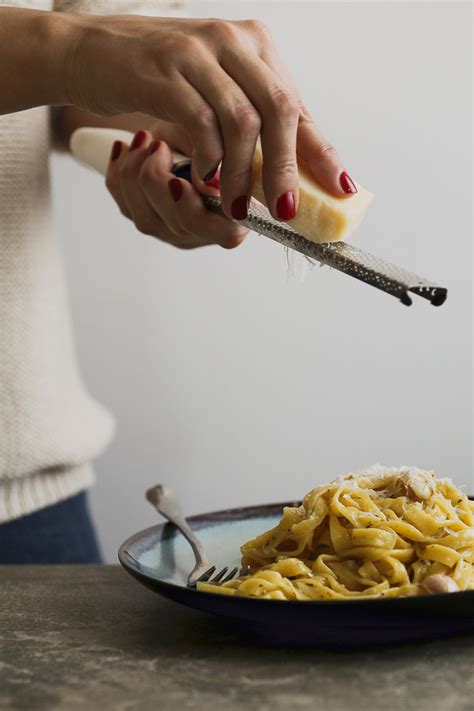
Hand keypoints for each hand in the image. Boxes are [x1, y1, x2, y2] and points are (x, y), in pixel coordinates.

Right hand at [66, 15, 356, 223]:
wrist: (91, 52)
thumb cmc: (158, 77)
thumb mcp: (213, 89)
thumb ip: (248, 118)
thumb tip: (285, 171)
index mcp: (254, 45)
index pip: (297, 104)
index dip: (320, 150)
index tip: (340, 187)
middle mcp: (233, 41)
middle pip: (280, 108)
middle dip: (286, 168)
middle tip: (284, 210)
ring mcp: (199, 52)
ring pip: (243, 120)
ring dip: (244, 174)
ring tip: (237, 205)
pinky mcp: (165, 71)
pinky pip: (201, 122)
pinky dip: (209, 159)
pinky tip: (206, 179)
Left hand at [105, 123, 247, 249]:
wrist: (184, 113)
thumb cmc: (208, 120)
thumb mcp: (215, 127)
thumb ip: (215, 153)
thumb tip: (208, 183)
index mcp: (238, 210)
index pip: (227, 233)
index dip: (201, 211)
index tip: (178, 181)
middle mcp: (207, 228)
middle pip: (179, 226)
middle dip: (159, 183)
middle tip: (157, 145)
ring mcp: (174, 229)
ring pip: (147, 221)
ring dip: (136, 175)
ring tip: (144, 139)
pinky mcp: (147, 218)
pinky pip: (125, 207)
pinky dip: (118, 175)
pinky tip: (124, 148)